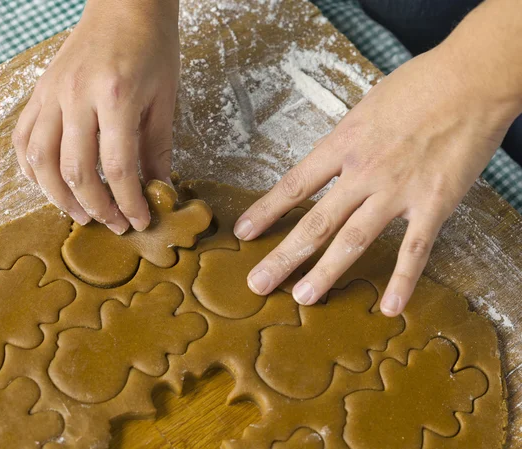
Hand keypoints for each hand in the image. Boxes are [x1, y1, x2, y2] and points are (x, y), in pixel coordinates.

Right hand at [13, 0, 179, 233]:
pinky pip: (24, 138)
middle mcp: (77, 96)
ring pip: (41, 160)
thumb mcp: (164, 98)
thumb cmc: (152, 48)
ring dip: (60, 197)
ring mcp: (52, 93)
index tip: (139, 221)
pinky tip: (50, 186)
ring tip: (82, 214)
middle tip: (114, 225)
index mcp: (117, 96)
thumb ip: (158, 148)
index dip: (129, 202)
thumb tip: (159, 190)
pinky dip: (32, 169)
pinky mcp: (40, 92)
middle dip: (97, 207)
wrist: (126, 5)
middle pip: (76, 170)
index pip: (118, 167)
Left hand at [234, 44, 519, 316]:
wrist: (472, 80)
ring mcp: (396, 192)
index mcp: (343, 145)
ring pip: (354, 240)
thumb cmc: (418, 85)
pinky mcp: (433, 204)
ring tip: (304, 298)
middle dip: (284, 256)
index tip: (243, 232)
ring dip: (326, 272)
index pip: (294, 185)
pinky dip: (402, 281)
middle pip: (315, 222)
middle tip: (259, 283)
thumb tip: (331, 162)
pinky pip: (414, 250)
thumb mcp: (365, 108)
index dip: (266, 211)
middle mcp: (362, 173)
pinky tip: (389, 307)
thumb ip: (347, 142)